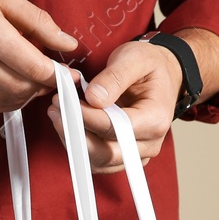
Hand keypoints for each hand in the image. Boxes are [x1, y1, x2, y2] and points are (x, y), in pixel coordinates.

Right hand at [0, 0, 76, 111]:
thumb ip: (38, 21)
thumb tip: (69, 44)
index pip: (36, 68)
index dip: (59, 75)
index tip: (71, 74)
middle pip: (26, 88)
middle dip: (45, 84)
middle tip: (52, 73)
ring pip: (10, 101)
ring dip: (28, 93)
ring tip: (30, 74)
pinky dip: (8, 98)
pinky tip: (10, 81)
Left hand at [47, 40, 179, 173]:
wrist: (161, 75)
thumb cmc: (149, 66)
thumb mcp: (135, 58)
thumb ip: (115, 76)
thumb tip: (93, 98)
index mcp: (156, 119)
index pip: (117, 128)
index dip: (88, 118)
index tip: (66, 101)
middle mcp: (149, 143)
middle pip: (106, 153)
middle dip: (76, 132)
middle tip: (57, 108)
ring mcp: (135, 154)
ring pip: (98, 161)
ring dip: (73, 140)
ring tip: (58, 112)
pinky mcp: (122, 156)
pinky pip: (96, 159)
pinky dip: (78, 144)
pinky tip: (67, 122)